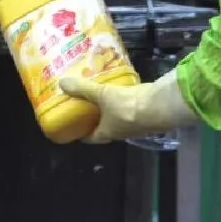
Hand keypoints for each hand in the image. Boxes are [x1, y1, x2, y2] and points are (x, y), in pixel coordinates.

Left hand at [59, 69, 197, 143]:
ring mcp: (136, 123)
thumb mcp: (102, 95)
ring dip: (112, 108)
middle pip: (105, 127)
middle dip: (96, 118)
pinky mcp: (147, 112)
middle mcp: (121, 132)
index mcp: (107, 133)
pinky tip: (123, 88)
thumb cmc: (127, 107)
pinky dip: (126, 99)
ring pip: (120, 117)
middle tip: (86, 103)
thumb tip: (62, 83)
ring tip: (103, 93)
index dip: (82, 133)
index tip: (74, 125)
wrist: (159, 106)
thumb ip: (83, 89)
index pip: (91, 138)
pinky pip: (133, 107)